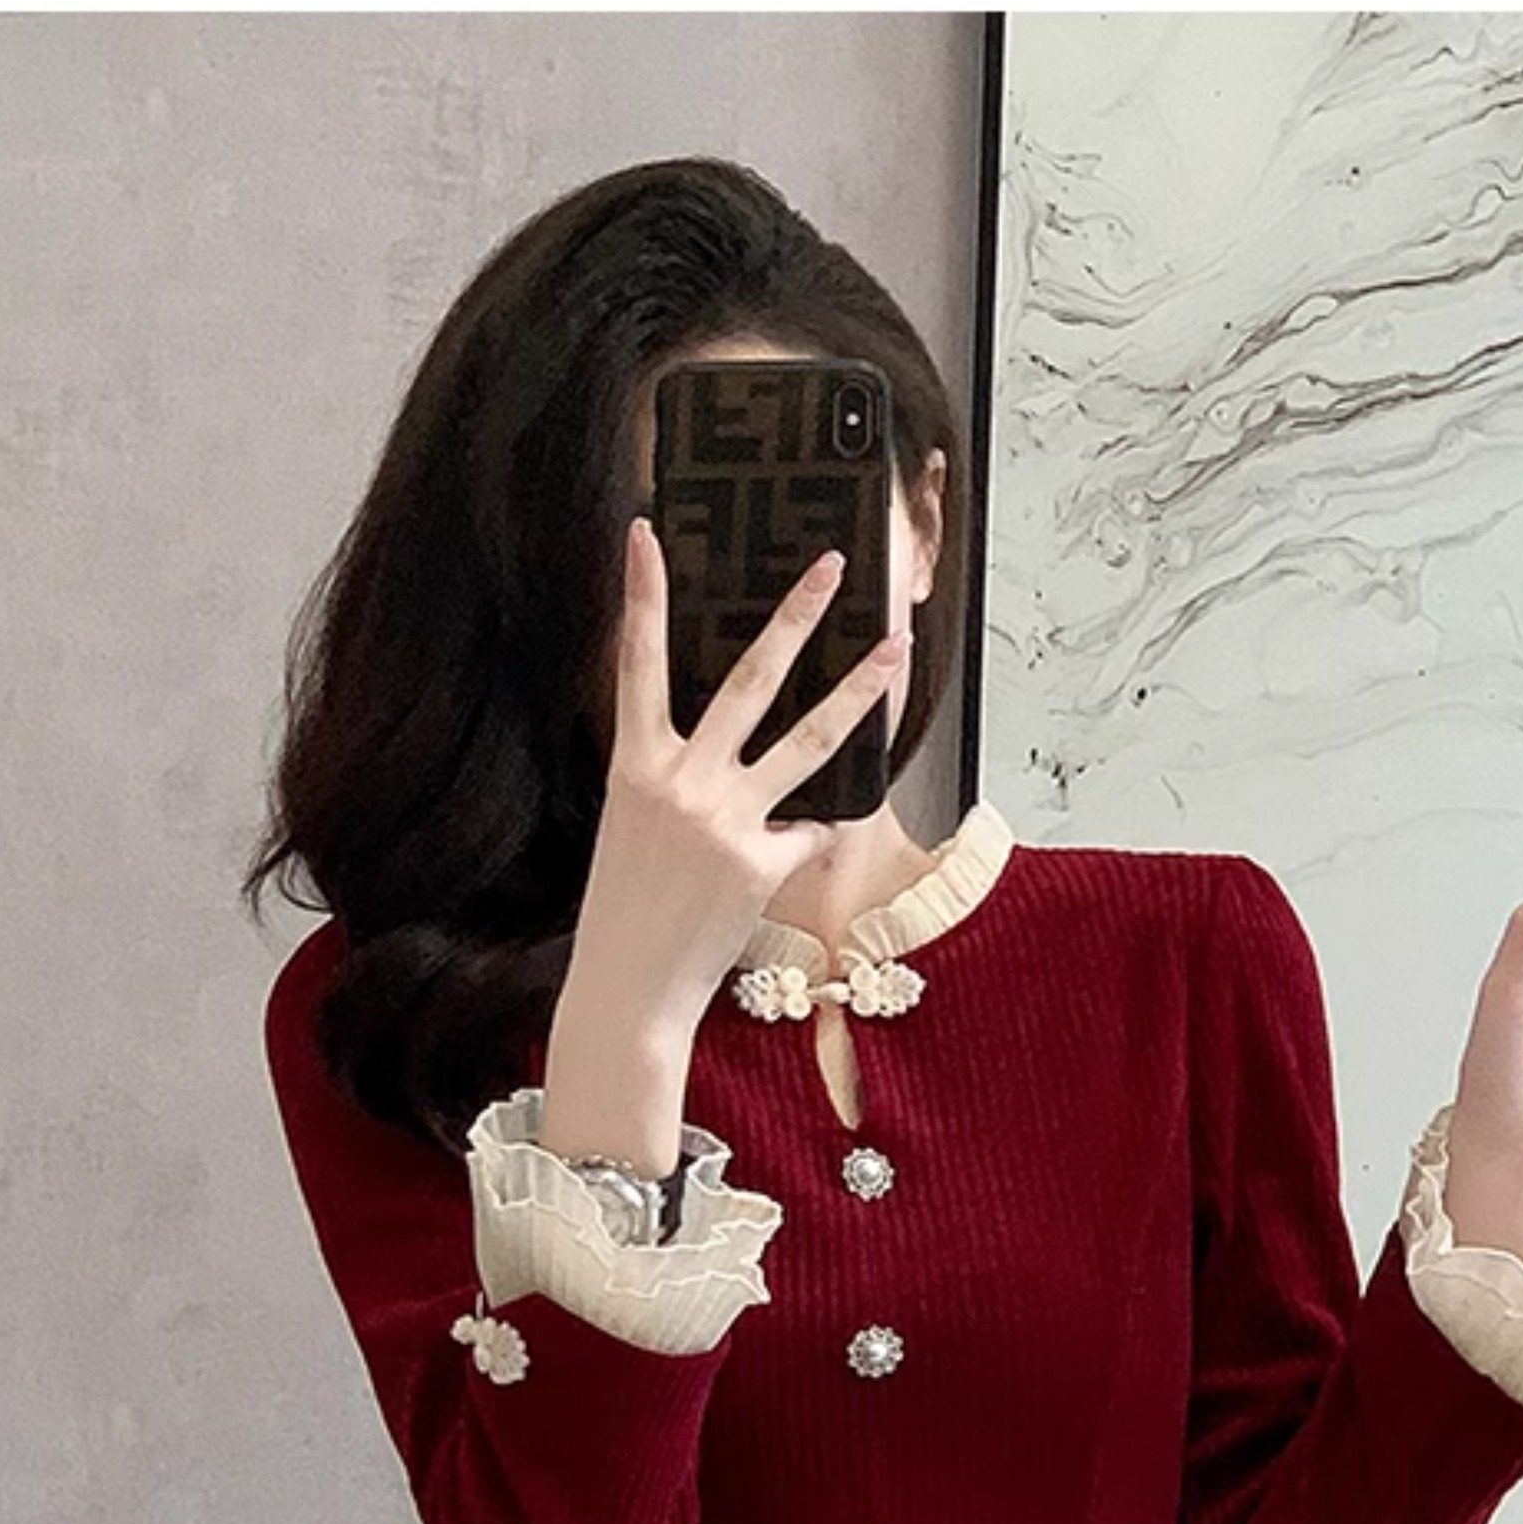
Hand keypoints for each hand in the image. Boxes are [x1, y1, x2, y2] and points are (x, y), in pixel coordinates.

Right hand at [565, 516, 910, 1042]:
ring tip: (894, 651)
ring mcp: (728, 819)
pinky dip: (808, 838)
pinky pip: (809, 831)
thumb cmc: (628, 909)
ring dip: (858, 691)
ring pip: (808, 739)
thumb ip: (680, 780)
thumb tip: (741, 758)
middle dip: (794, 617)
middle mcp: (683, 782)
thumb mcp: (635, 828)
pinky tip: (783, 860)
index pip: (636, 663)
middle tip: (831, 568)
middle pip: (750, 679)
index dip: (642, 596)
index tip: (647, 535)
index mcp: (636, 766)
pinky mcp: (764, 861)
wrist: (629, 987)